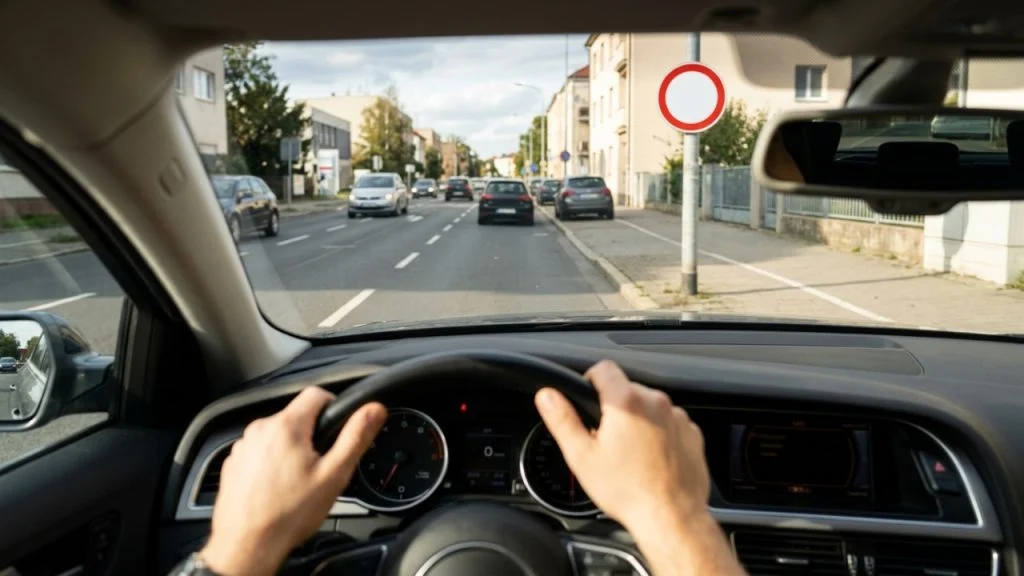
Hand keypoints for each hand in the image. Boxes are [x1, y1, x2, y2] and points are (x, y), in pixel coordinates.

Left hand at [200, 388, 386, 575]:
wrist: (247, 546)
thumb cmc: (287, 515)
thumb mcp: (334, 475)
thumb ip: (356, 436)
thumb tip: (373, 410)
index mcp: (287, 426)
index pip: (317, 393)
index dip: (334, 406)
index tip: (338, 428)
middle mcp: (260, 430)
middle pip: (297, 416)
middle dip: (313, 436)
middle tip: (321, 466)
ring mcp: (244, 447)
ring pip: (278, 435)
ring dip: (291, 450)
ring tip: (298, 482)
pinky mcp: (235, 463)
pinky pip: (260, 452)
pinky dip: (272, 463)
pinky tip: (278, 488)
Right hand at [534, 360, 709, 533]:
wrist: (671, 517)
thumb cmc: (628, 491)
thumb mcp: (582, 456)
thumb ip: (562, 420)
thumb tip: (547, 396)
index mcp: (626, 402)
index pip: (604, 368)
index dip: (590, 380)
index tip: (587, 400)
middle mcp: (655, 402)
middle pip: (627, 389)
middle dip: (614, 408)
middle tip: (606, 439)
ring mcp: (677, 417)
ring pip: (649, 407)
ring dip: (638, 421)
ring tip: (630, 454)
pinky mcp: (691, 433)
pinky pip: (669, 423)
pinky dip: (659, 434)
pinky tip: (650, 459)